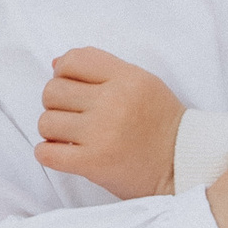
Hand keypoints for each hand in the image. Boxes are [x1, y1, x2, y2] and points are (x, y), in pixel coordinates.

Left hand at [38, 49, 185, 197]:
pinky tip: (62, 153)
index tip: (72, 88)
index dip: (63, 73)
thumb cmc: (160, 123)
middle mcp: (114, 102)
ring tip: (70, 136)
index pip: (73, 60)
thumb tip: (56, 63)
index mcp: (127, 78)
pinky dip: (48, 154)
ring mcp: (102, 133)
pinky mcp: (93, 164)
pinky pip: (47, 154)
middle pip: (53, 91)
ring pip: (46, 122)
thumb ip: (102, 69)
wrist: (181, 166)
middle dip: (56, 103)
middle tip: (72, 115)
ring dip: (53, 131)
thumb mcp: (142, 83)